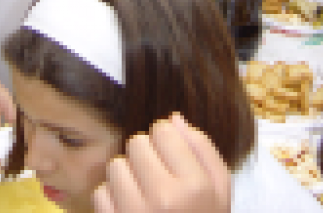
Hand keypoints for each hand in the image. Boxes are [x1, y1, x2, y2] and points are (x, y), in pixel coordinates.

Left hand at [93, 114, 231, 212]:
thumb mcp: (221, 190)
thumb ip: (203, 149)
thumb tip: (173, 119)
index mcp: (194, 186)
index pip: (162, 130)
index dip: (166, 140)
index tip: (172, 157)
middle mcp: (164, 198)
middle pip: (136, 143)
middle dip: (145, 155)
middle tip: (157, 176)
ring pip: (115, 166)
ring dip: (127, 176)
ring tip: (143, 193)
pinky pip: (101, 193)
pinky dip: (113, 199)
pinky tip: (130, 210)